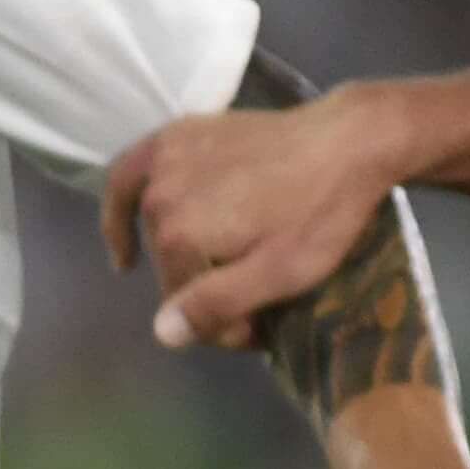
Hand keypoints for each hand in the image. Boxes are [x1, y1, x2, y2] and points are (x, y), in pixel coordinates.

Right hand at [103, 85, 446, 349]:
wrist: (349, 140)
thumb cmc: (321, 213)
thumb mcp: (279, 274)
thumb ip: (217, 305)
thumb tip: (162, 333)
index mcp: (180, 236)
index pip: (183, 302)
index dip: (219, 324)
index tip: (256, 330)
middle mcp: (160, 198)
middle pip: (169, 265)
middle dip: (204, 289)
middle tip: (247, 303)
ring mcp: (165, 161)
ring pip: (154, 228)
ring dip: (173, 256)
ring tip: (199, 280)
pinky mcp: (176, 134)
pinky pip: (129, 174)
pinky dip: (120, 206)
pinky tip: (126, 233)